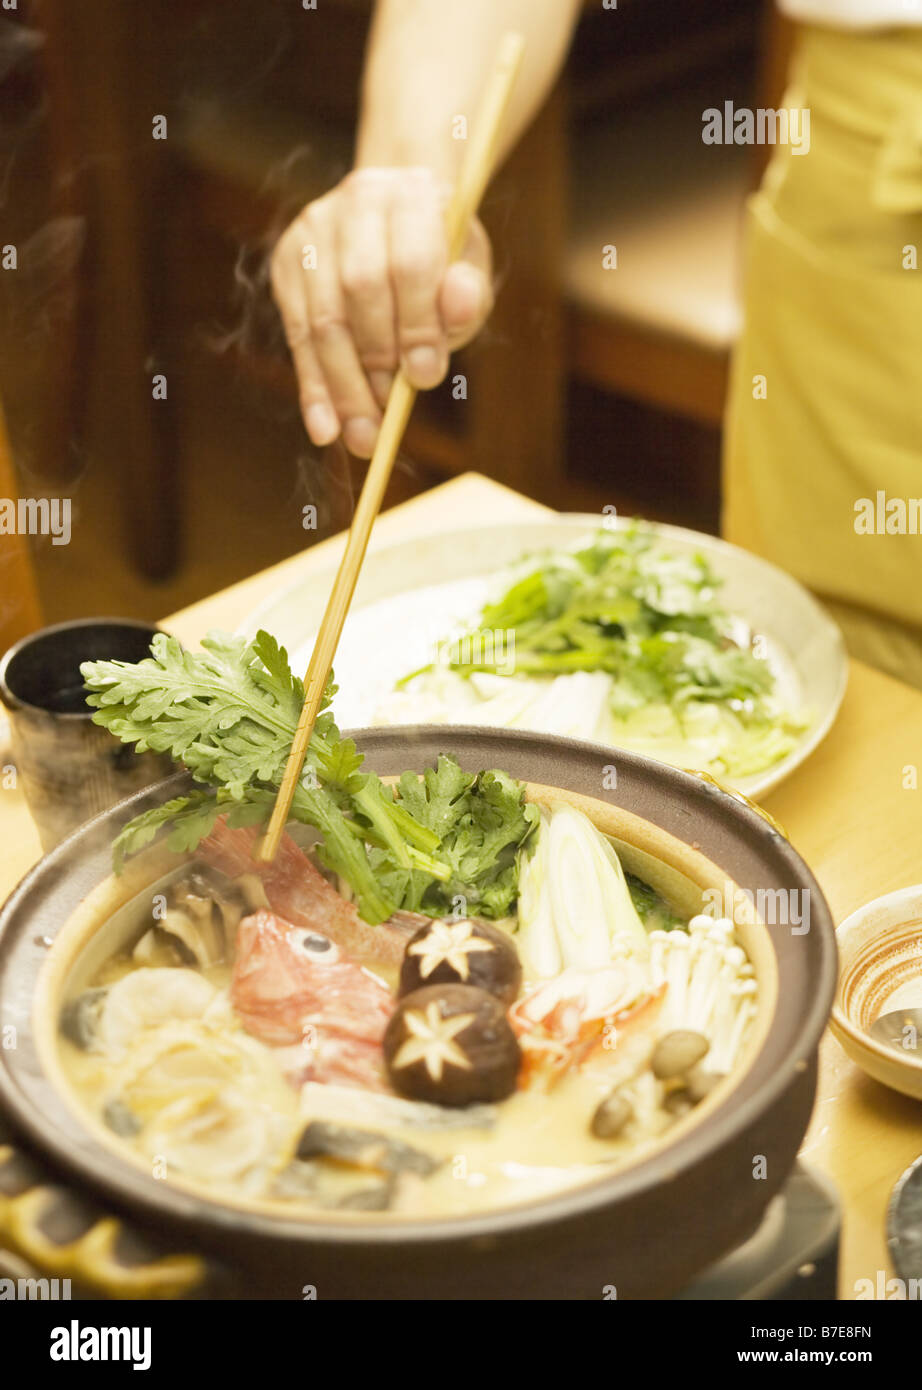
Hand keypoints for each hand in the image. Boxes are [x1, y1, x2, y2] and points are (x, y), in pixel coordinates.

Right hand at [270, 166, 492, 457]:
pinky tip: (325, 429)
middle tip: (389, 418)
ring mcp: (314, 231)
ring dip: (343, 387)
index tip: (426, 378)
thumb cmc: (440, 256)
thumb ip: (467, 295)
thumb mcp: (468, 271)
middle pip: (359, 290)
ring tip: (363, 437)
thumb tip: (455, 310)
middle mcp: (357, 203)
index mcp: (411, 195)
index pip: (409, 263)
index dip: (417, 326)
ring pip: (323, 319)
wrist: (399, 215)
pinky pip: (297, 336)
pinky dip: (313, 388)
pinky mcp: (288, 262)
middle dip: (375, 361)